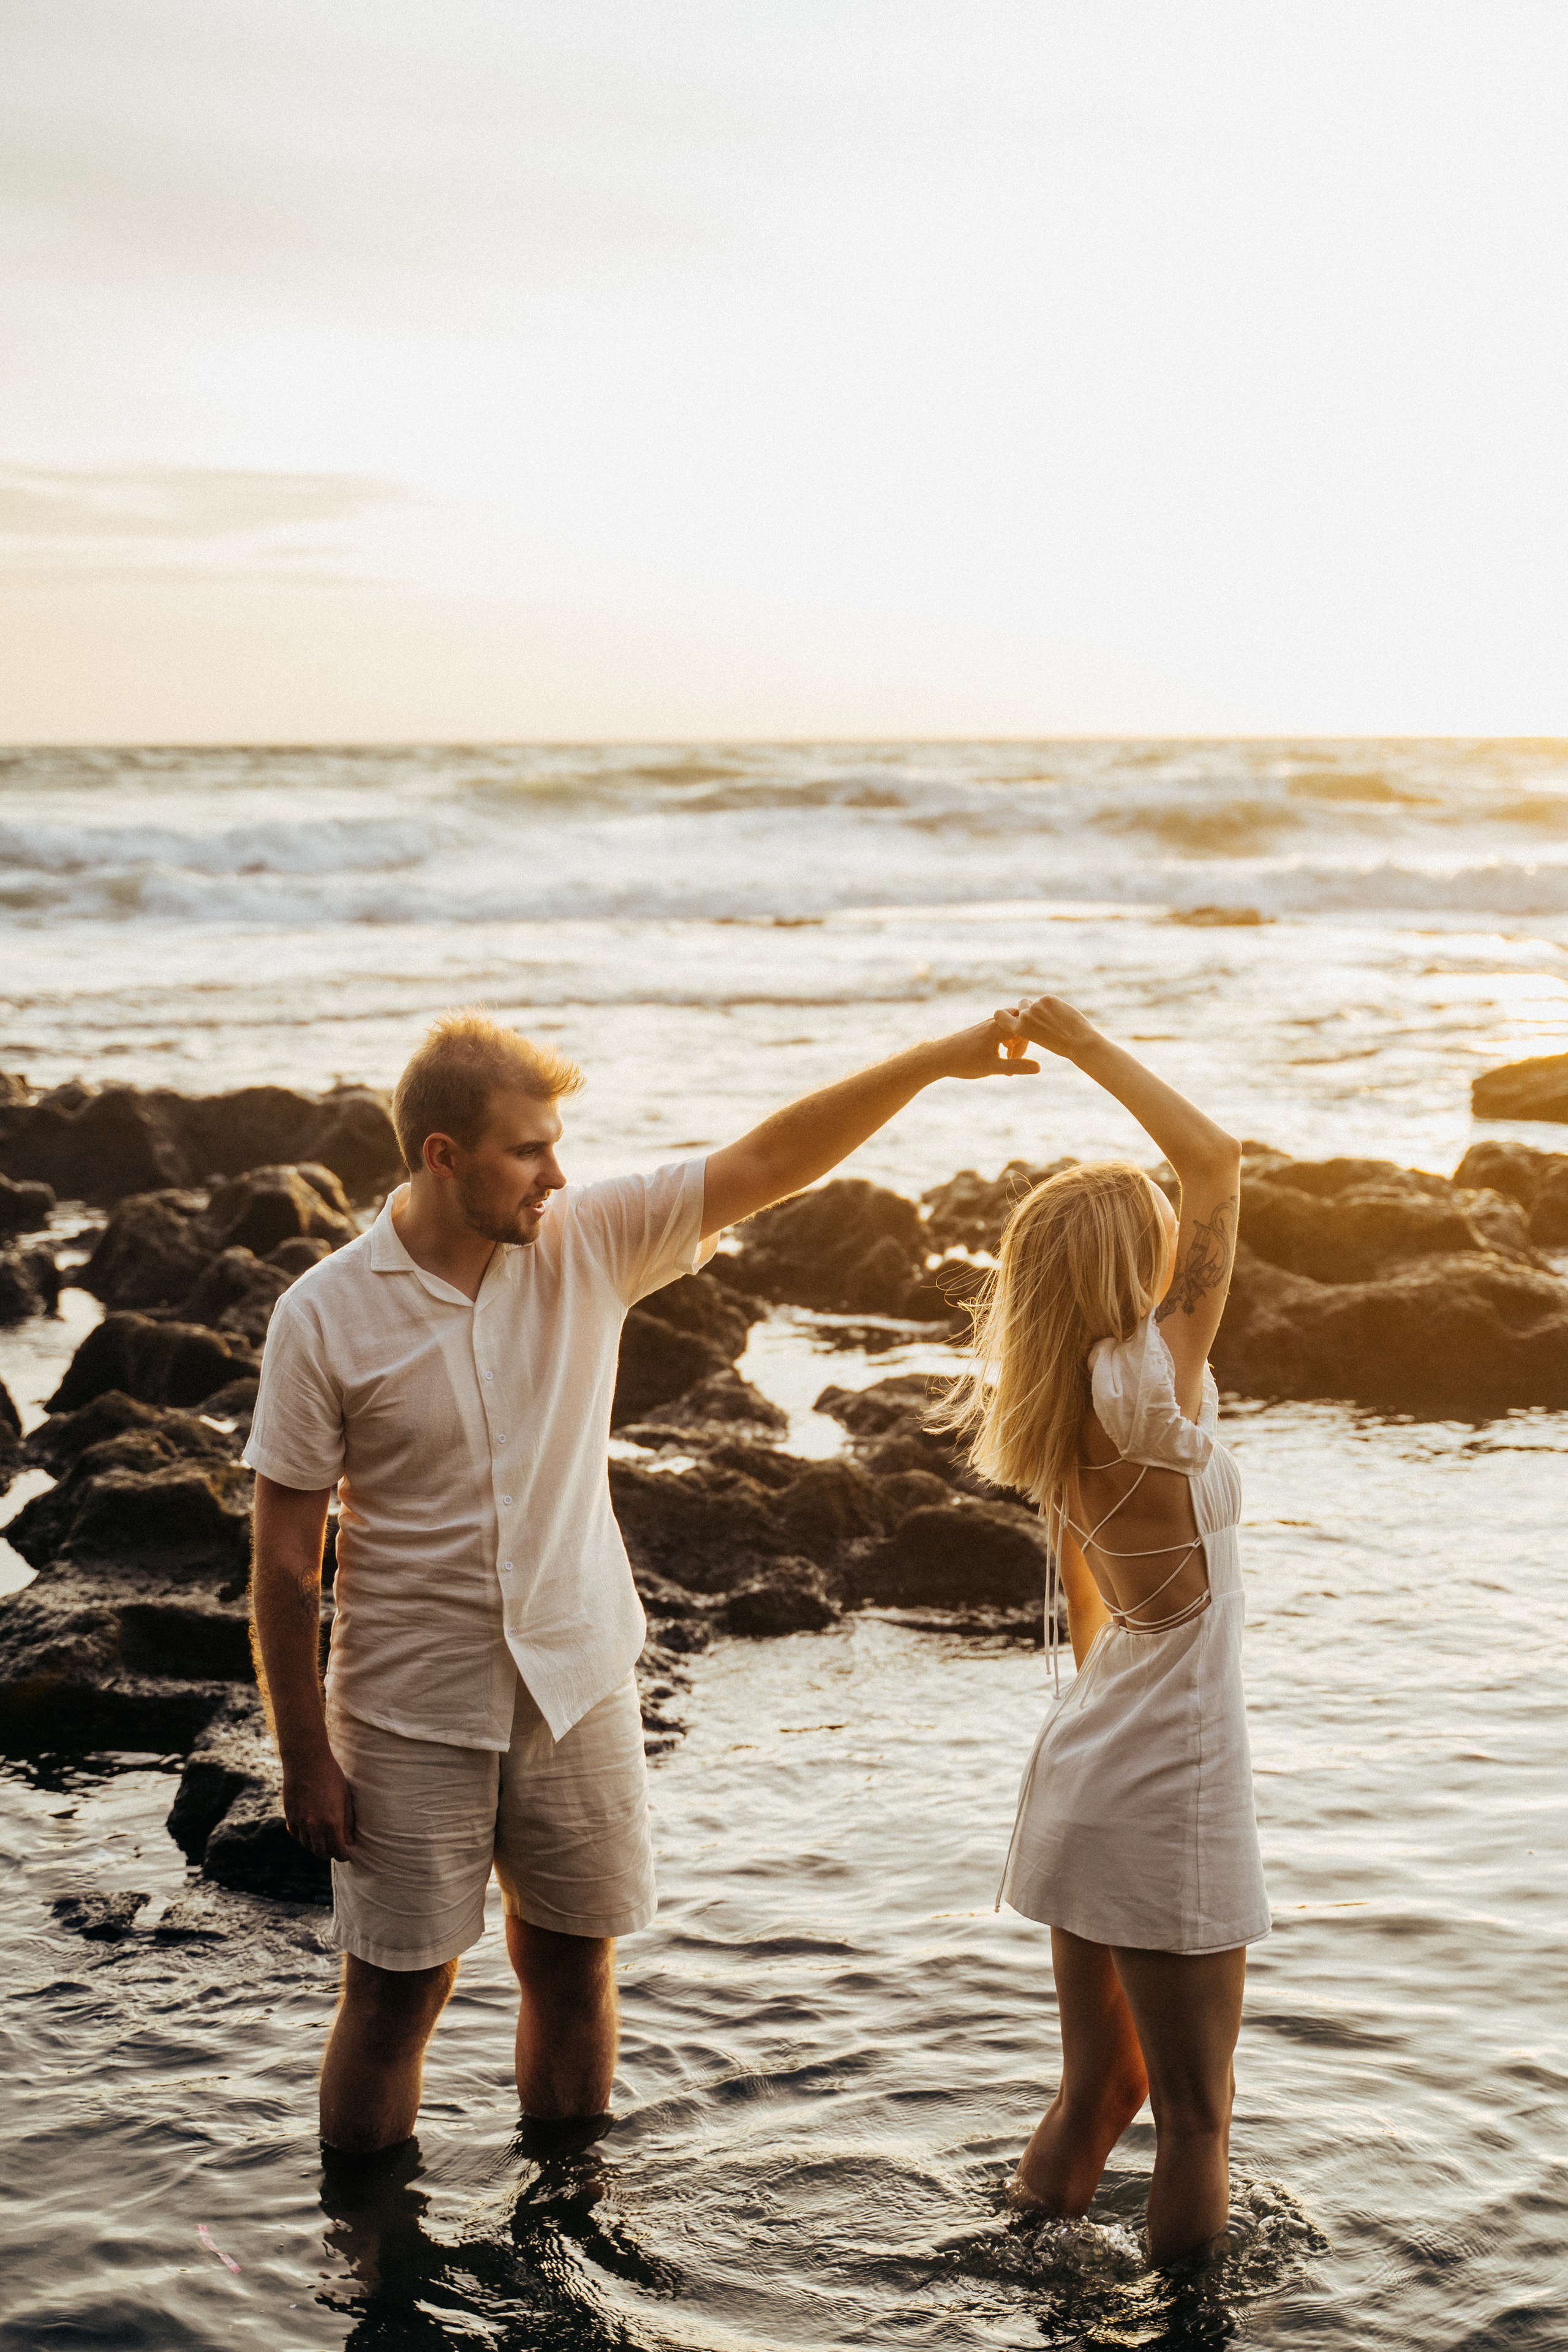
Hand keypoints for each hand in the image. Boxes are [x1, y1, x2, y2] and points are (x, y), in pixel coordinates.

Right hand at [281, 1747, 356, 1862]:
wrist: (306, 1760)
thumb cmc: (330, 1775)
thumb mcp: (345, 1797)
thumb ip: (347, 1822)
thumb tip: (349, 1840)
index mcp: (331, 1822)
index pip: (337, 1851)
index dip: (344, 1855)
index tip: (347, 1853)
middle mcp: (314, 1825)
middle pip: (321, 1852)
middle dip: (330, 1853)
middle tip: (336, 1848)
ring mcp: (299, 1822)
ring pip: (307, 1845)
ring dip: (317, 1846)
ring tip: (324, 1839)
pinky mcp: (289, 1816)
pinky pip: (296, 1835)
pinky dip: (304, 1837)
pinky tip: (311, 1831)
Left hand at [941, 1015, 1041, 1080]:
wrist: (938, 1057)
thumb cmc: (964, 1062)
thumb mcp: (992, 1067)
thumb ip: (1016, 1066)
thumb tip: (1039, 1068)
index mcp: (999, 1028)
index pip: (1026, 1028)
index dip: (1028, 1044)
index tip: (1019, 1060)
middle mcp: (995, 1022)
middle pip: (1020, 1025)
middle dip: (1023, 1042)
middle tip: (1014, 1060)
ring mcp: (988, 1025)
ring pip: (1012, 1028)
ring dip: (1014, 1044)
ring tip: (1007, 1064)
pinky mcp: (983, 1030)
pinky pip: (1003, 1031)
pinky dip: (1006, 1043)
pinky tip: (999, 1059)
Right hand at [1001, 995, 1100, 1061]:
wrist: (1080, 1042)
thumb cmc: (1060, 1046)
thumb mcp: (1037, 1037)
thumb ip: (1028, 1025)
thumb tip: (1025, 1012)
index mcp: (1019, 1029)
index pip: (1000, 1015)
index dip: (1005, 1014)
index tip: (1011, 1015)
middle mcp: (1025, 1016)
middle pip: (1023, 1004)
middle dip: (1030, 1009)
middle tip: (1044, 1019)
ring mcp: (1037, 1006)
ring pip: (1035, 1001)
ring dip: (1041, 1006)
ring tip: (1054, 1019)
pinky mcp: (1048, 999)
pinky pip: (1047, 999)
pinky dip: (1053, 1005)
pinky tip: (1062, 1014)